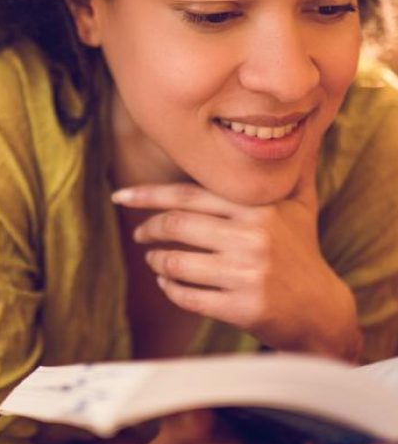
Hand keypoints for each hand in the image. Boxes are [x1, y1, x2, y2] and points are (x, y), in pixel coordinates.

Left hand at [112, 164, 361, 359]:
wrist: (322, 311)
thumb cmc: (303, 253)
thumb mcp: (299, 207)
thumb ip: (287, 172)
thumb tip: (295, 131)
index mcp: (256, 207)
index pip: (188, 193)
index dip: (148, 194)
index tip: (121, 195)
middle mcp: (251, 236)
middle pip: (176, 224)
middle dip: (148, 228)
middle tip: (139, 233)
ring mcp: (246, 273)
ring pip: (176, 262)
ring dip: (156, 260)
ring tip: (153, 258)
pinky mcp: (242, 306)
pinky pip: (187, 295)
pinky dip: (170, 288)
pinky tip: (167, 283)